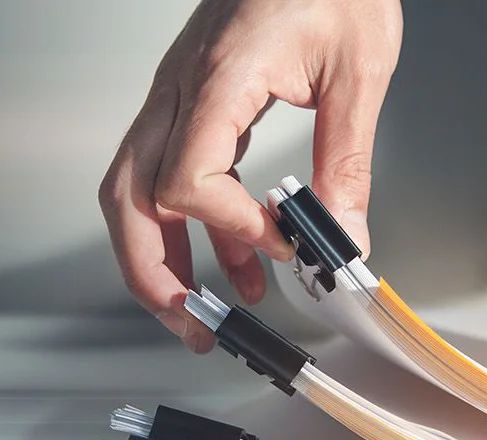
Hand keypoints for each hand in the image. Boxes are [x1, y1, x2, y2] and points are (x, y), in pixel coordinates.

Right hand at [99, 0, 401, 352]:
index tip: (281, 247)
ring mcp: (176, 97)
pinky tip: (237, 264)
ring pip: (133, 192)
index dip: (229, 228)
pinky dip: (196, 230)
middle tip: (191, 322)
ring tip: (202, 310)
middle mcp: (181, 90)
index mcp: (219, 78)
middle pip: (128, 197)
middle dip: (153, 271)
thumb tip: (341, 235)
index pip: (187, 180)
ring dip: (160, 260)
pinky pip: (172, 177)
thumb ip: (345, 159)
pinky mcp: (191, 104)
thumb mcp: (358, 70)